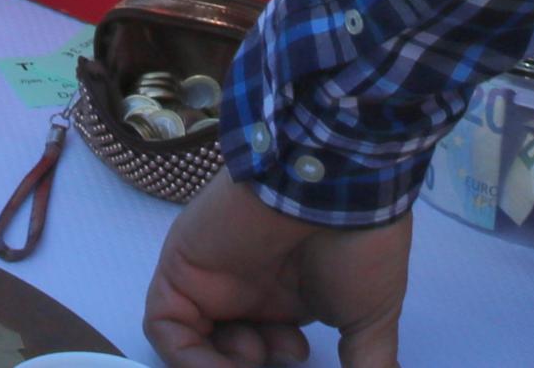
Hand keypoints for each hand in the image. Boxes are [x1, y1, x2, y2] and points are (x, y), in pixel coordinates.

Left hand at [145, 187, 410, 367]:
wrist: (335, 184)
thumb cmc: (359, 244)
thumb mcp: (368, 317)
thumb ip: (366, 362)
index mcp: (283, 296)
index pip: (262, 347)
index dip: (276, 361)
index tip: (300, 356)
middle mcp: (241, 287)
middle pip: (222, 347)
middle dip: (246, 366)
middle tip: (279, 357)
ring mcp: (209, 277)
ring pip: (189, 342)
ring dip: (220, 366)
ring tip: (260, 354)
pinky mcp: (180, 268)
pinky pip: (165, 326)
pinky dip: (188, 359)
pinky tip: (228, 363)